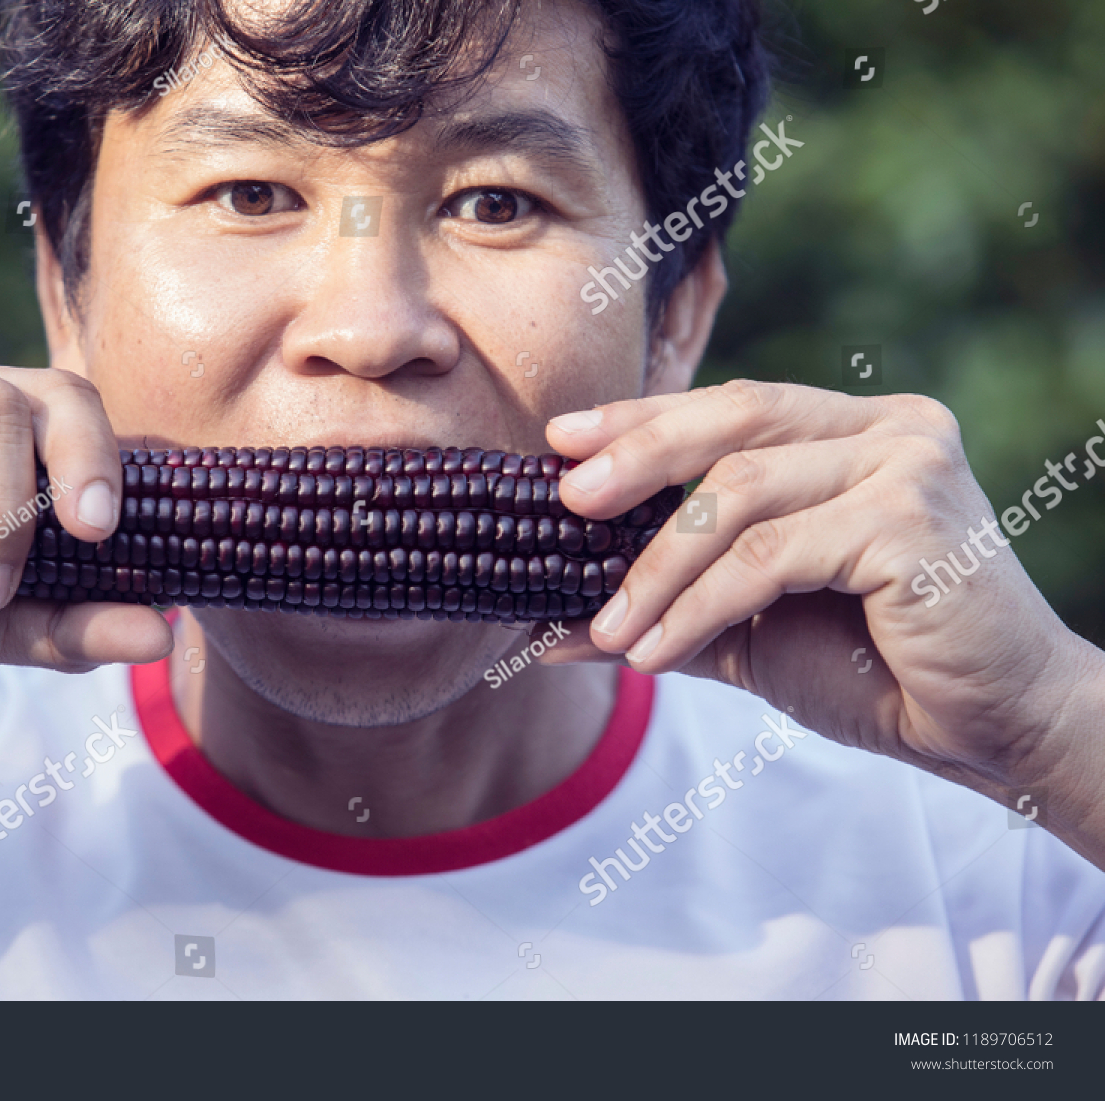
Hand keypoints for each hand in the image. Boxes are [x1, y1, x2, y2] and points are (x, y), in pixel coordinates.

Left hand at [537, 380, 1103, 830]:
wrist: (991, 730)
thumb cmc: (877, 668)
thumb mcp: (749, 629)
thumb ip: (664, 611)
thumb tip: (548, 627)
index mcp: (856, 432)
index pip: (734, 406)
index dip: (644, 417)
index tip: (563, 438)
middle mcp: (889, 428)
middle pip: (735, 420)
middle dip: (638, 457)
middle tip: (565, 500)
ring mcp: (907, 464)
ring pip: (741, 494)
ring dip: (656, 567)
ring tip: (607, 629)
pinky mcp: (910, 519)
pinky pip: (768, 555)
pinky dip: (697, 604)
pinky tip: (654, 652)